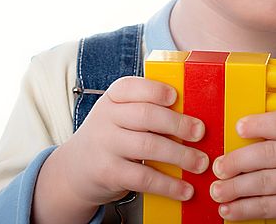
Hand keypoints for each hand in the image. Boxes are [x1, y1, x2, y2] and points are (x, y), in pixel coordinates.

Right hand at [33, 77, 208, 222]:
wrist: (75, 170)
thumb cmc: (111, 137)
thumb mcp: (120, 115)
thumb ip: (146, 109)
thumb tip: (192, 116)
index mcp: (113, 97)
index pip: (132, 87)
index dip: (155, 90)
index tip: (176, 97)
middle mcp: (106, 117)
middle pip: (146, 115)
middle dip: (178, 124)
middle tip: (200, 132)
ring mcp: (105, 145)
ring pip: (148, 146)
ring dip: (180, 156)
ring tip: (200, 162)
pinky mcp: (108, 173)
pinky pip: (143, 177)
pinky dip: (168, 184)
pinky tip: (184, 189)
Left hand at [209, 110, 275, 223]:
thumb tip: (237, 139)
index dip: (260, 124)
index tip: (238, 127)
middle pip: (271, 154)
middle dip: (238, 161)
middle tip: (218, 166)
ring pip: (266, 183)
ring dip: (236, 188)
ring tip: (218, 190)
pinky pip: (269, 207)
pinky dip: (245, 209)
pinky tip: (230, 209)